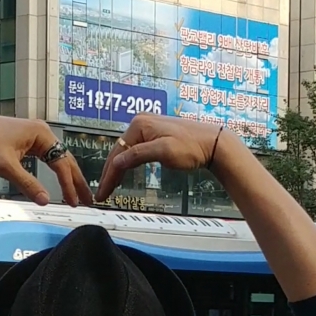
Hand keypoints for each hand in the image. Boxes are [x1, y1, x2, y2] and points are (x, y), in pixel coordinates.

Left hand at [0, 116, 92, 206]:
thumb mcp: (7, 167)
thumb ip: (28, 184)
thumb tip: (46, 202)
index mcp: (41, 133)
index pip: (61, 163)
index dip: (69, 185)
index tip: (74, 202)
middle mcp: (42, 131)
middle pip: (65, 159)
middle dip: (76, 181)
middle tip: (88, 200)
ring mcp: (35, 135)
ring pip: (58, 158)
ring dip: (67, 177)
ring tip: (77, 194)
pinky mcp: (27, 140)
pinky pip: (48, 157)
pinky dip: (55, 170)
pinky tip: (61, 181)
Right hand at [96, 115, 225, 200]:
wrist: (213, 143)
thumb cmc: (192, 146)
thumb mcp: (163, 151)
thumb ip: (137, 155)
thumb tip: (117, 162)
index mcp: (139, 124)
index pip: (118, 154)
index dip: (109, 176)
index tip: (102, 192)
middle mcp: (141, 122)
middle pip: (119, 152)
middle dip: (110, 174)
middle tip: (102, 193)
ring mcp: (148, 128)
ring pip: (126, 152)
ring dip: (118, 170)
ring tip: (110, 187)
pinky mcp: (155, 135)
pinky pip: (135, 150)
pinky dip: (129, 164)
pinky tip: (124, 173)